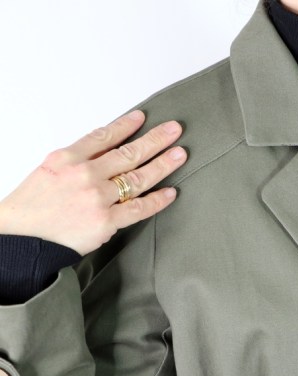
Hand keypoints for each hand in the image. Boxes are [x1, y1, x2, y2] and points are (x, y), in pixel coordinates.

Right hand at [0, 110, 186, 254]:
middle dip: (155, 139)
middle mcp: (85, 174)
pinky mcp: (105, 221)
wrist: (21, 239)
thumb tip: (107, 151)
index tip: (142, 117)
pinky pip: (138, 208)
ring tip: (180, 154)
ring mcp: (97, 198)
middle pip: (128, 153)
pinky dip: (157, 200)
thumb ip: (79, 159)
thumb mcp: (49, 170)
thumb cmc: (32, 207)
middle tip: (174, 130)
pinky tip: (171, 192)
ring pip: (138, 177)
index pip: (104, 136)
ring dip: (163, 164)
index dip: (126, 125)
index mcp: (68, 158)